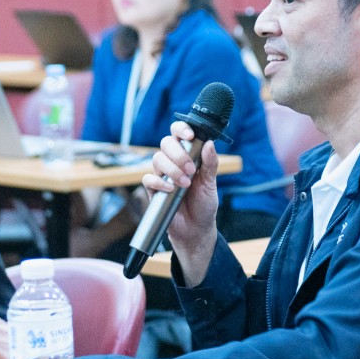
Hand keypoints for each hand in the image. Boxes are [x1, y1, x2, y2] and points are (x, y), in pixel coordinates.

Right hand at [140, 120, 219, 284]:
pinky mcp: (153, 190)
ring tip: (185, 184)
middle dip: (178, 154)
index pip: (179, 134)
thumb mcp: (211, 183)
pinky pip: (148, 178)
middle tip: (190, 169)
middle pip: (166, 143)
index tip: (190, 136)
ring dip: (172, 169)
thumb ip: (210, 163)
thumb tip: (210, 143)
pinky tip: (171, 189)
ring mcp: (162, 175)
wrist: (196, 229)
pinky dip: (159, 182)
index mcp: (188, 156)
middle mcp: (173, 162)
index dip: (181, 129)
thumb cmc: (204, 204)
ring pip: (157, 158)